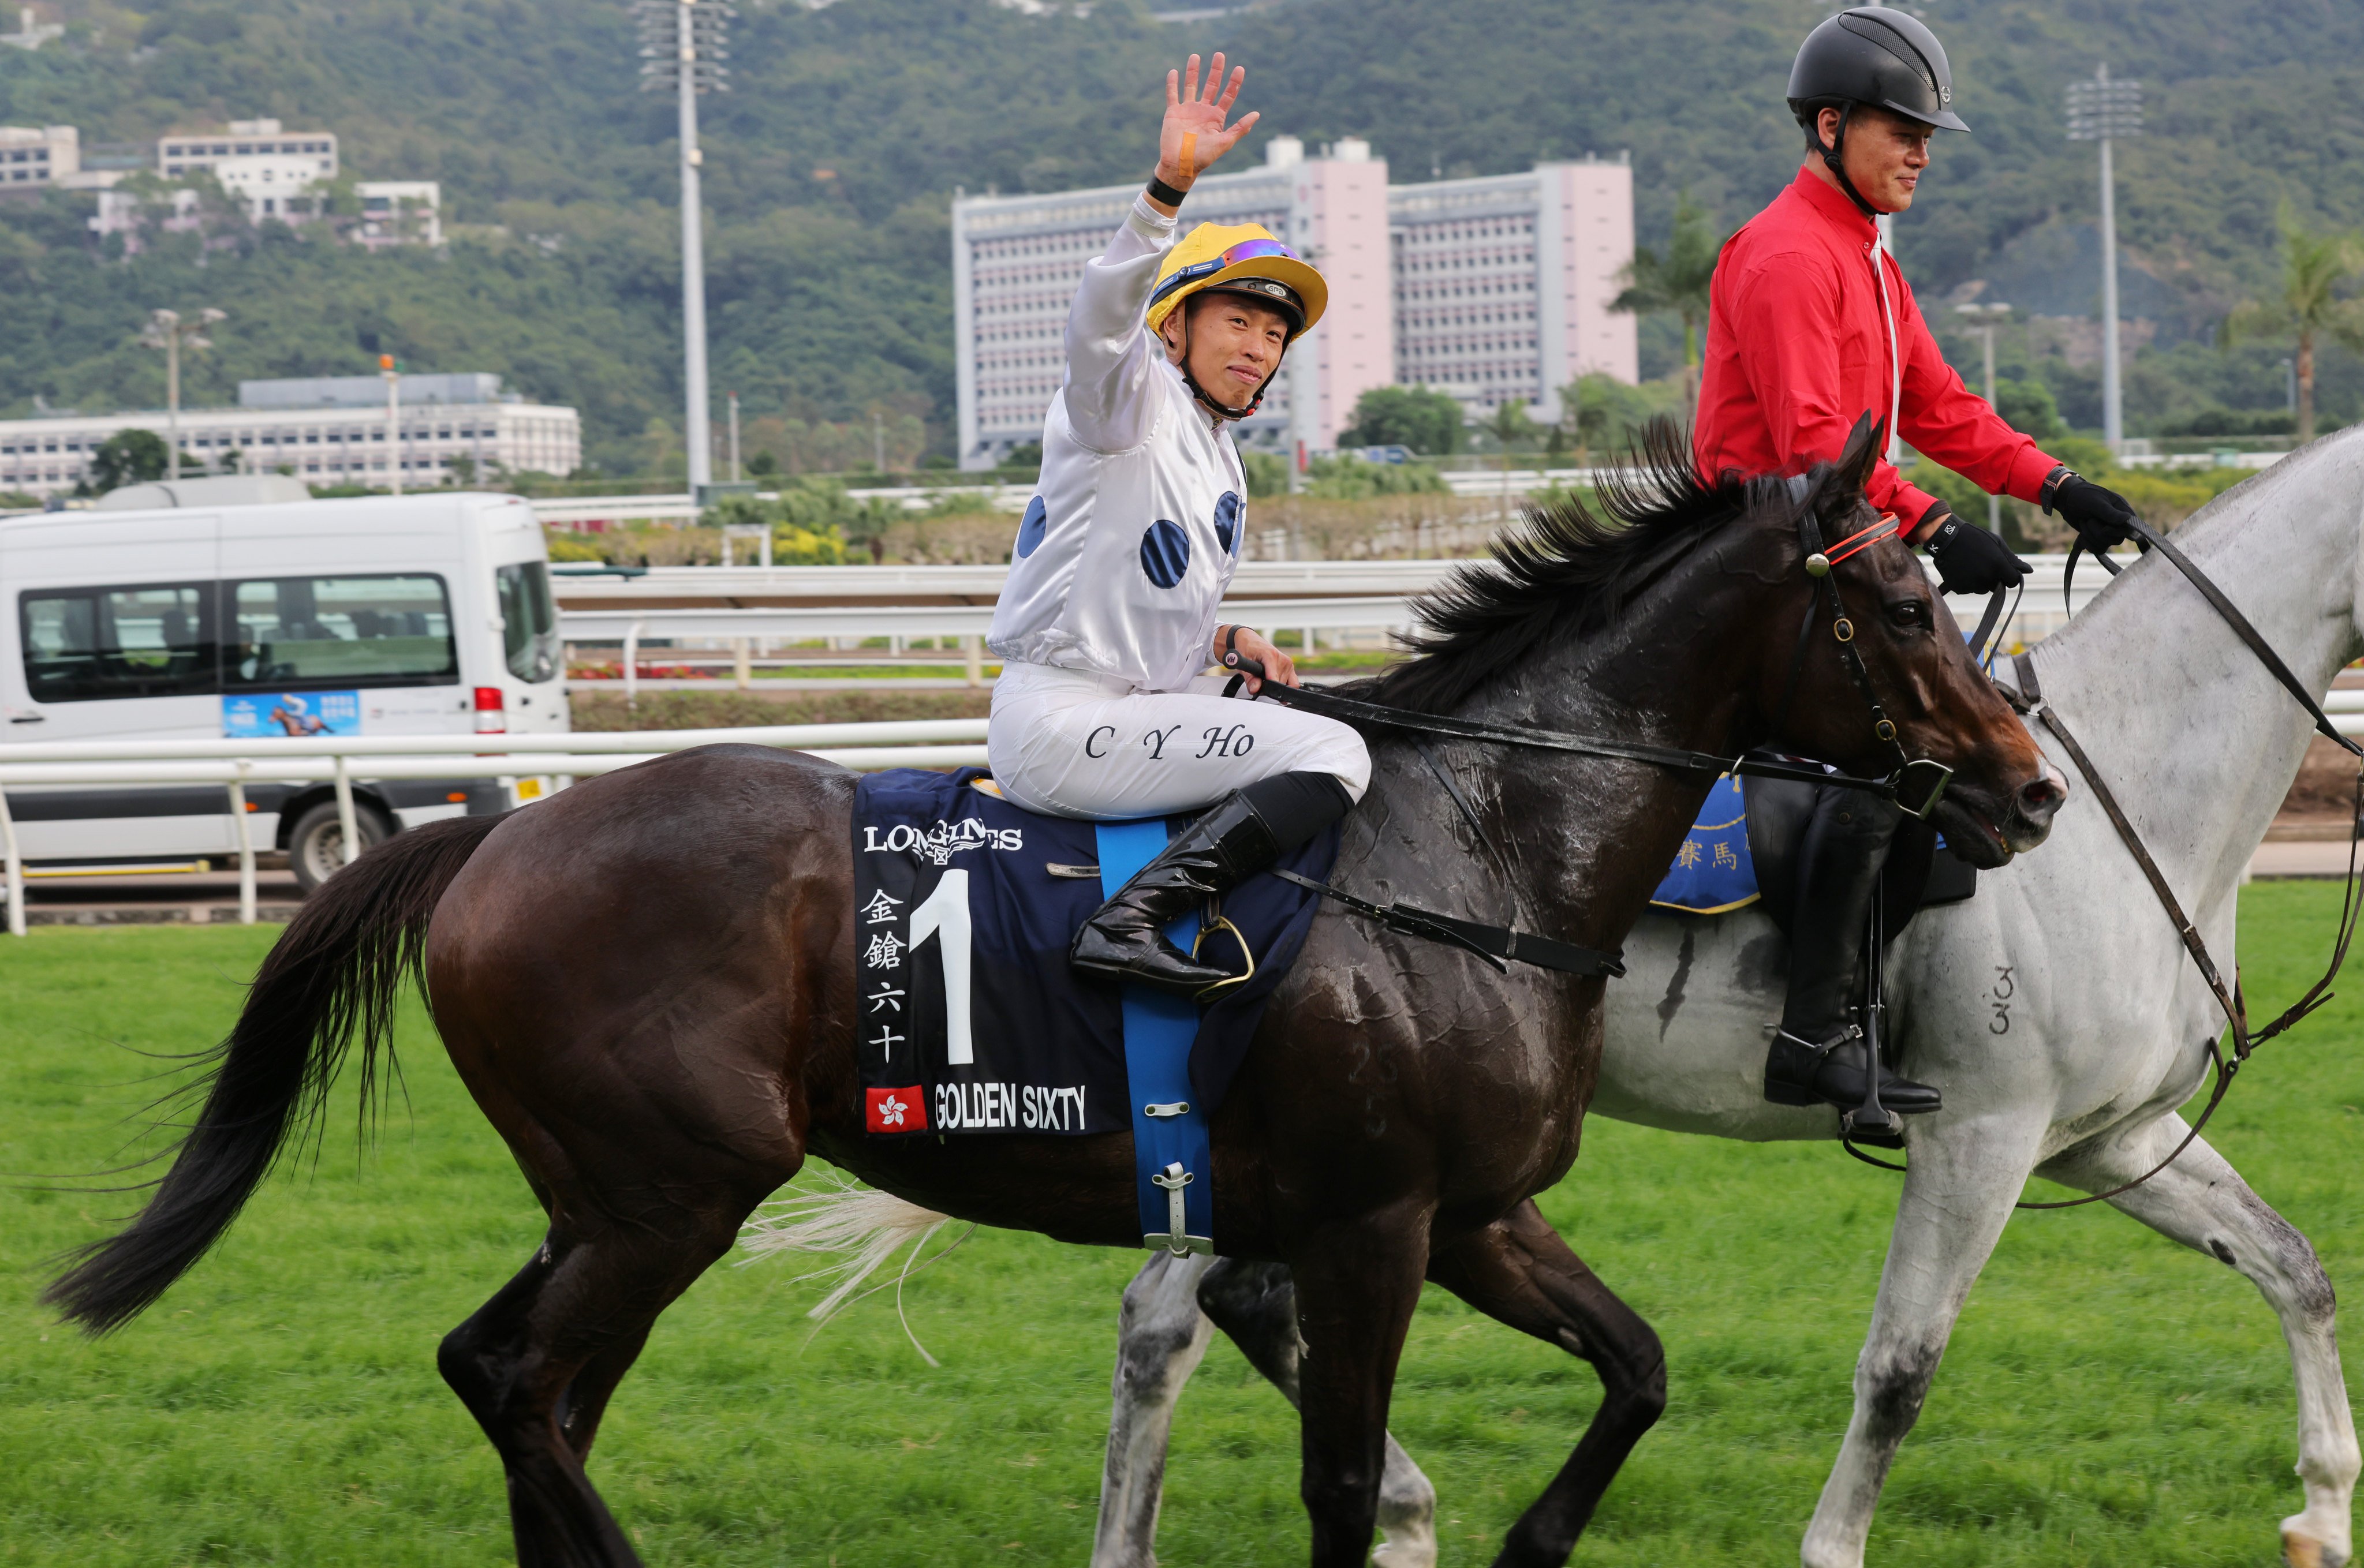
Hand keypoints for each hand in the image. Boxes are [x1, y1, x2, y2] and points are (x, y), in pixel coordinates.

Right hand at [1156, 53, 1257, 196]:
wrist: (1180, 165)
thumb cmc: (1204, 157)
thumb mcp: (1225, 142)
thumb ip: (1240, 128)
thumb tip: (1257, 114)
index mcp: (1216, 117)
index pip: (1228, 95)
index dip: (1234, 82)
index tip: (1240, 68)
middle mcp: (1203, 111)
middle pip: (1211, 86)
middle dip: (1216, 70)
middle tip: (1220, 55)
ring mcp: (1188, 110)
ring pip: (1191, 86)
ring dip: (1193, 71)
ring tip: (1195, 56)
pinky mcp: (1173, 112)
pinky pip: (1173, 94)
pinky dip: (1172, 83)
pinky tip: (1174, 71)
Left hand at [1216, 625, 1296, 692]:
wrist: (1250, 640)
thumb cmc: (1247, 648)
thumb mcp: (1244, 664)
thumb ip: (1250, 679)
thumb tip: (1255, 689)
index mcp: (1271, 656)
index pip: (1274, 680)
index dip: (1267, 689)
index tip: (1262, 690)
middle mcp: (1283, 659)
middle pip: (1280, 685)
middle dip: (1270, 688)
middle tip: (1259, 681)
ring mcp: (1288, 663)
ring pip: (1286, 685)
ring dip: (1276, 686)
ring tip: (1266, 677)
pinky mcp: (1290, 666)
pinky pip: (1292, 682)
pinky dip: (1283, 684)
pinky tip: (1274, 679)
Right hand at [1924, 510, 2031, 596]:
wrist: (1946, 538)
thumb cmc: (1974, 537)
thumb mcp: (1996, 543)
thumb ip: (2012, 559)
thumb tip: (2028, 571)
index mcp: (1998, 566)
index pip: (2012, 581)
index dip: (2009, 576)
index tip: (2002, 570)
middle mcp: (1986, 578)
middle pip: (1996, 586)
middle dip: (1993, 578)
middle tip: (1982, 563)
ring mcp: (1971, 584)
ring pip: (1982, 589)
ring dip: (1979, 581)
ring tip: (1970, 565)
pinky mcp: (1959, 588)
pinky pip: (1968, 589)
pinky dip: (1966, 583)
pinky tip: (1962, 569)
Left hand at [2049, 474, 2138, 549]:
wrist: (2067, 500)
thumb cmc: (2083, 496)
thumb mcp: (2096, 502)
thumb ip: (2110, 512)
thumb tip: (2127, 518)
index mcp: (2122, 509)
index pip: (2130, 528)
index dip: (2118, 532)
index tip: (2105, 529)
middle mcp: (2118, 522)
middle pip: (2117, 540)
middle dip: (2099, 533)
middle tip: (2089, 520)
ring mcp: (2108, 531)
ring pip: (2106, 545)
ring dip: (2090, 537)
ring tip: (2083, 522)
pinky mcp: (2098, 538)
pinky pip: (2098, 549)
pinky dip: (2088, 544)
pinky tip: (2081, 535)